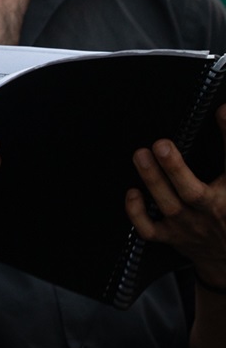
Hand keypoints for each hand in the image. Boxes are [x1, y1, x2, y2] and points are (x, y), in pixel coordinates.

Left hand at [126, 106, 225, 285]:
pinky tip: (132, 192)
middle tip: (161, 144)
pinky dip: (137, 212)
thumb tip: (223, 111)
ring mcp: (189, 226)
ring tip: (140, 154)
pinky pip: (150, 229)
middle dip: (175, 168)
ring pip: (169, 206)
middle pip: (193, 193)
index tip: (221, 111)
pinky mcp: (171, 236)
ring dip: (153, 180)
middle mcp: (211, 211)